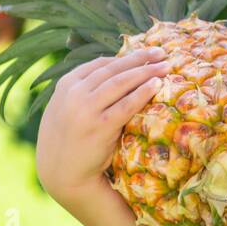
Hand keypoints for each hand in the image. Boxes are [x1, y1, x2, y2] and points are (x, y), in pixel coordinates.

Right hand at [35, 45, 171, 201]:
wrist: (61, 172)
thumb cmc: (69, 138)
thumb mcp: (66, 107)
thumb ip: (84, 89)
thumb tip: (115, 70)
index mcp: (66, 84)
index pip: (101, 64)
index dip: (125, 57)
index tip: (145, 53)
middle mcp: (74, 93)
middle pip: (114, 70)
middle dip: (140, 59)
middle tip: (161, 53)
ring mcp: (86, 110)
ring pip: (121, 83)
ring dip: (145, 72)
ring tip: (165, 67)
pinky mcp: (100, 127)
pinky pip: (126, 105)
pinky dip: (142, 92)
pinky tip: (156, 85)